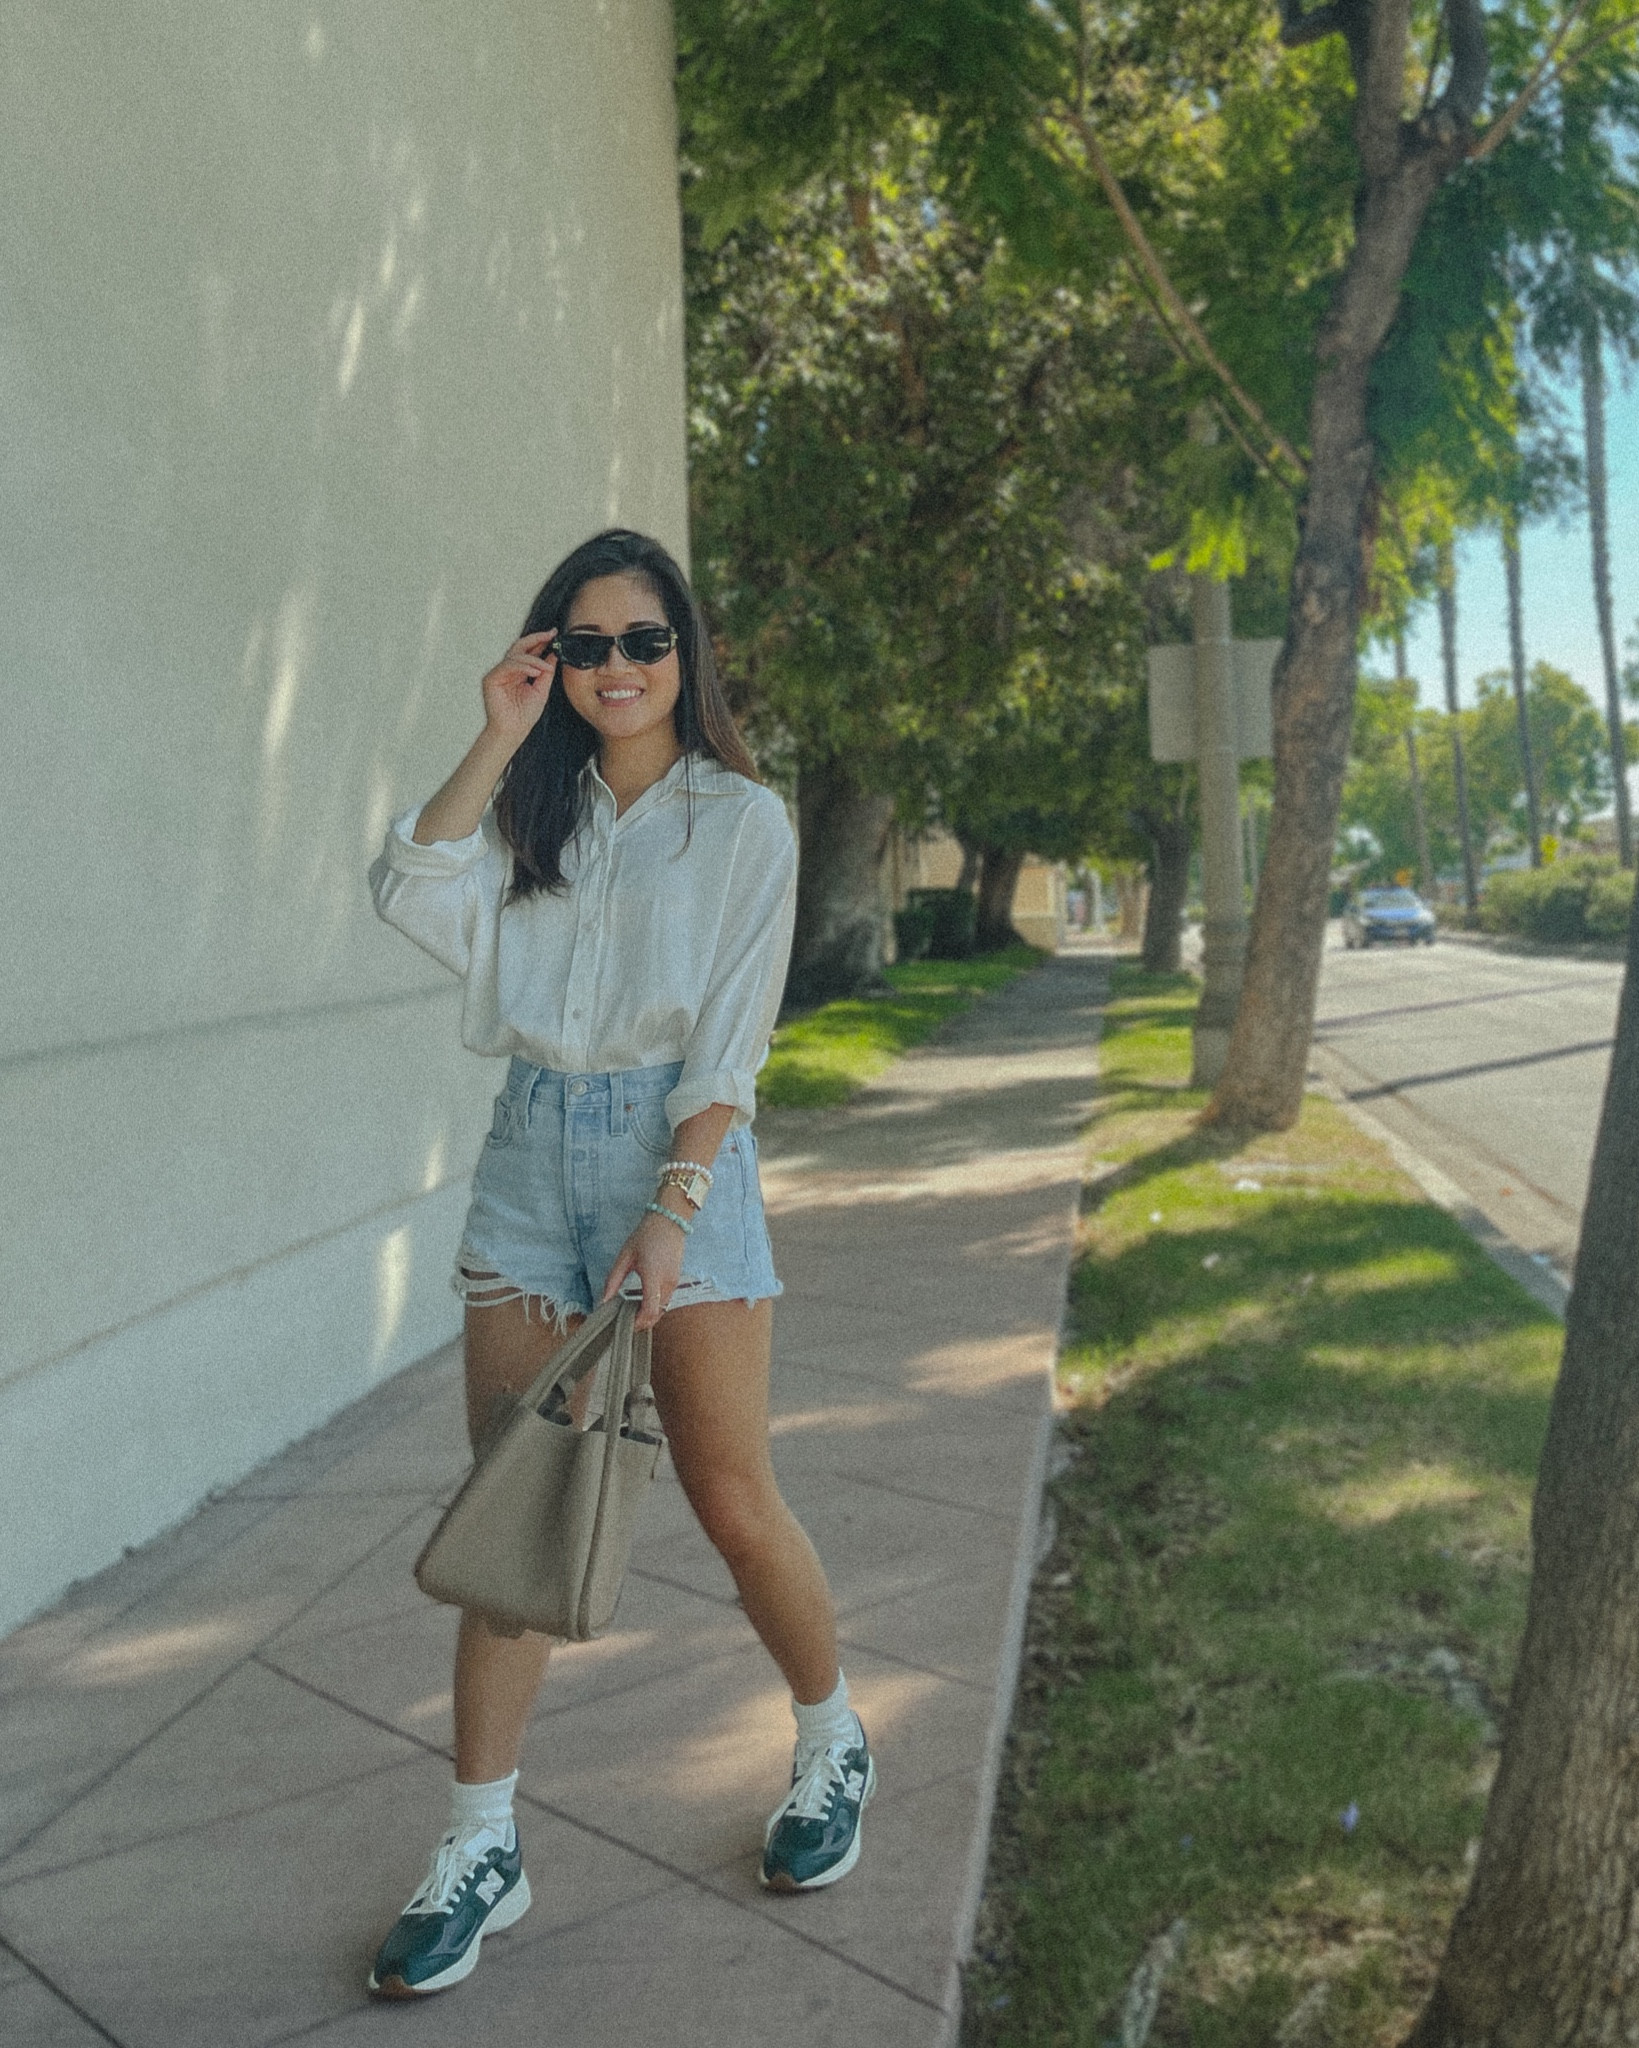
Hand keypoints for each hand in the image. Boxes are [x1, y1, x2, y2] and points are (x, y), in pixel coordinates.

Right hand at [480, 631, 556, 749]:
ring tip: (545, 668)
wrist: (513, 732)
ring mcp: (498, 673)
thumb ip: (546, 672)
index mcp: (519, 672)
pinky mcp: (491, 679)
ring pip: (515, 656)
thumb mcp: (541, 690)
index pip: (529, 652)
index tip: (554, 633)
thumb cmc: (524, 715)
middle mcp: (507, 670)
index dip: (540, 641)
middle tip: (550, 635)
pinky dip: (522, 667)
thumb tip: (554, 654)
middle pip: (520, 647)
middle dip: (536, 639)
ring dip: (533, 660)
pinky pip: (507, 666)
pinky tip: (534, 672)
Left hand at [602, 1208, 687, 1331]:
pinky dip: (655, 1306)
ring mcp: (675, 1282)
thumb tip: (603, 1301)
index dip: (638, 1322)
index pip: (650, 1310)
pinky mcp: (677, 1280)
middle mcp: (667, 1282)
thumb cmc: (645, 1236)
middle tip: (625, 1322)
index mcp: (653, 1276)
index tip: (625, 1325)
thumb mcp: (625, 1256)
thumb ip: (613, 1280)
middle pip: (657, 1314)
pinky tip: (642, 1302)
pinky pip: (666, 1300)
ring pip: (663, 1309)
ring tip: (631, 1312)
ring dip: (649, 1315)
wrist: (669, 1220)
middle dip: (642, 1322)